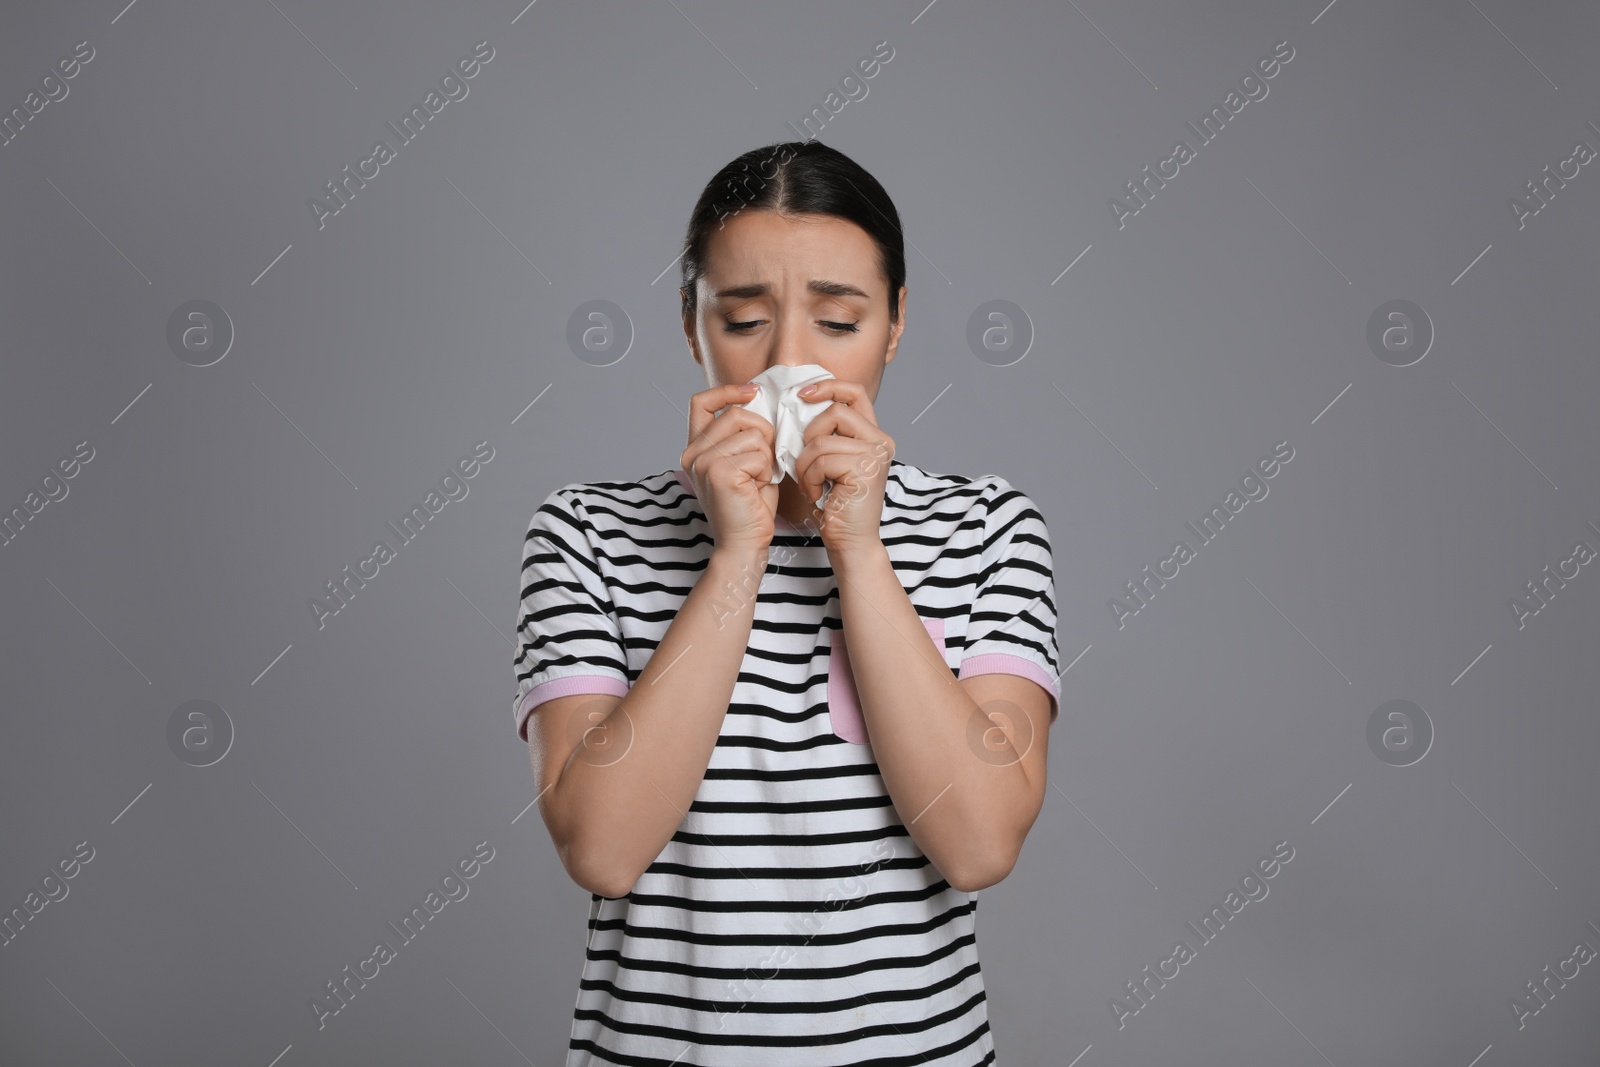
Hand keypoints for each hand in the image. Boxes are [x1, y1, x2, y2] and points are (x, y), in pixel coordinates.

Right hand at [682, 383, 778, 554]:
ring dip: (767, 457)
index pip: (702, 402)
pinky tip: (758, 489)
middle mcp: (693, 453)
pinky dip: (767, 472)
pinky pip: (758, 455)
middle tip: (766, 460)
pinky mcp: (719, 473)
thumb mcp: (744, 462)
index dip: (728, 391)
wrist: (744, 544)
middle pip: (736, 414)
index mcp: (695, 448)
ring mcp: (703, 463)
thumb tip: (760, 402)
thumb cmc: (749, 506)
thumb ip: (744, 435)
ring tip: (759, 479)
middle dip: (763, 432)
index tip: (752, 392)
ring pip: (752, 434)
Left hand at [790, 378, 894, 556]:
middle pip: (835, 411)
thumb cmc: (835, 504)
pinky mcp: (866, 469)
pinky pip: (821, 460)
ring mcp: (876, 454)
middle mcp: (881, 441)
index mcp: (873, 435)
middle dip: (808, 435)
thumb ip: (826, 434)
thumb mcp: (830, 461)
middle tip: (804, 461)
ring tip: (810, 483)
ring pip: (822, 439)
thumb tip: (799, 403)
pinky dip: (810, 477)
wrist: (850, 542)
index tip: (802, 395)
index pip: (854, 393)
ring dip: (805, 464)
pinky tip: (818, 493)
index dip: (828, 386)